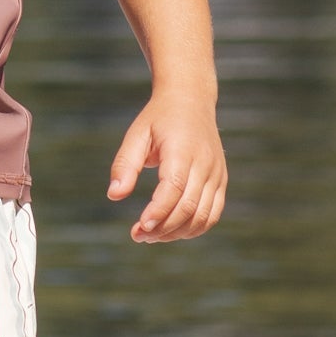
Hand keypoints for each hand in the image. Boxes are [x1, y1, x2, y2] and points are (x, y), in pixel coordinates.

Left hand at [108, 96, 226, 242]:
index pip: (174, 188)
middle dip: (163, 228)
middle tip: (138, 235)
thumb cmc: (159, 119)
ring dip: (177, 233)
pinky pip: (213, 213)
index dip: (157, 212)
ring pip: (203, 216)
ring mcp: (217, 173)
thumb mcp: (137, 135)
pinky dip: (194, 228)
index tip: (138, 227)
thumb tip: (114, 195)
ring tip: (152, 235)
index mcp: (183, 150)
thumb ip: (125, 164)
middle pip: (188, 207)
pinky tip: (172, 231)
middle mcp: (205, 163)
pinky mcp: (221, 180)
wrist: (191, 100)